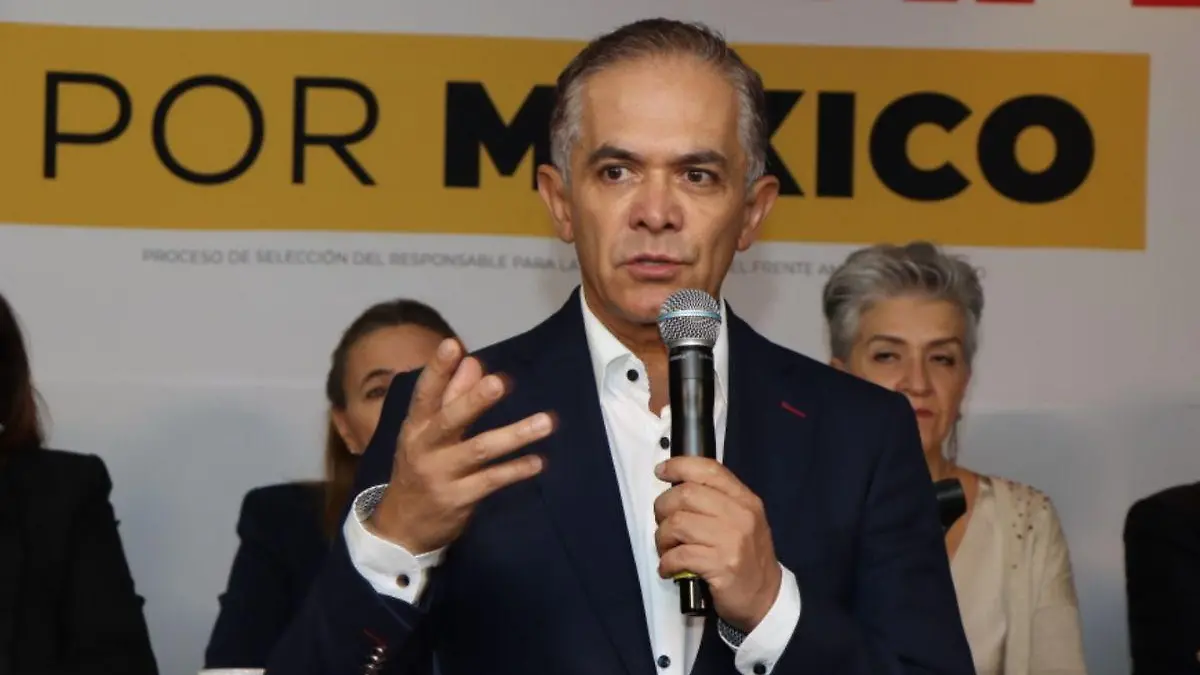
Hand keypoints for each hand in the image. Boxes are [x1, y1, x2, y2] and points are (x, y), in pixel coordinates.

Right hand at [369, 338, 553, 553]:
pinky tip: (538, 461)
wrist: (401, 527)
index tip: (452, 344)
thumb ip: (451, 397)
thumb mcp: (426, 433)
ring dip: (514, 435)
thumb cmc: (420, 468)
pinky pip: (491, 481)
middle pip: (449, 420)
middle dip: (474, 400)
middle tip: (499, 381)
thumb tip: (474, 362)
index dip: (437, 369)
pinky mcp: (458, 499)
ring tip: (546, 422)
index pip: (425, 394)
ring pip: (479, 451)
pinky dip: (516, 470)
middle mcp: (425, 448)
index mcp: (416, 427)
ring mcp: (441, 475)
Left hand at [653, 457, 781, 631]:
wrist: (765, 599)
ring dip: (662, 538)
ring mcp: (732, 541)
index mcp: (745, 500)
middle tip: (663, 525)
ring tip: (667, 549)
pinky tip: (669, 568)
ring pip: (678, 524)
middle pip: (685, 495)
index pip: (709, 470)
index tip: (661, 471)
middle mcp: (740, 516)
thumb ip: (717, 501)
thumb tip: (676, 486)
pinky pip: (679, 555)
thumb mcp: (742, 521)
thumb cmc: (746, 557)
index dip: (680, 466)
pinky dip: (666, 562)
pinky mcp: (721, 566)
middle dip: (663, 508)